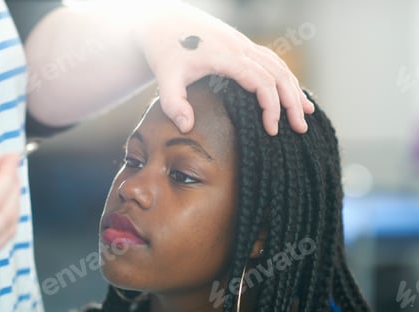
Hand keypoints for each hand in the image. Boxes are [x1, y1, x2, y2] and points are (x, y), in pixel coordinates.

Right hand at [0, 147, 19, 266]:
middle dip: (12, 185)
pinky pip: (2, 238)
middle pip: (3, 215)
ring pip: (8, 227)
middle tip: (8, 164)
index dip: (5, 176)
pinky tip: (2, 199)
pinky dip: (9, 215)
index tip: (10, 156)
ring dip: (14, 199)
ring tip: (6, 178)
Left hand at [134, 2, 314, 134]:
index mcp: (227, 56)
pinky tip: (292, 91)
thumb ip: (173, 103)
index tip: (272, 130)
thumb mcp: (166, 77)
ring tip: (306, 112)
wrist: (164, 21)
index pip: (261, 82)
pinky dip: (285, 78)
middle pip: (279, 74)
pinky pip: (272, 61)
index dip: (271, 107)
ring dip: (294, 89)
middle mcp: (241, 48)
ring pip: (279, 66)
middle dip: (293, 102)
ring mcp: (244, 45)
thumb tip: (187, 127)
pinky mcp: (242, 46)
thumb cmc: (165, 50)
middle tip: (300, 128)